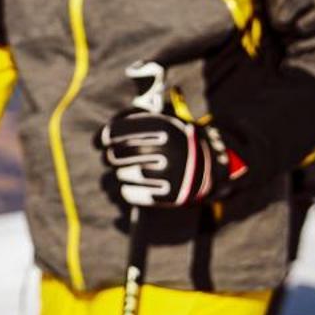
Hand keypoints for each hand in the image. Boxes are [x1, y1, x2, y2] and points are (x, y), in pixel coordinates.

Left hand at [99, 109, 241, 207]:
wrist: (215, 166)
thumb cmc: (179, 139)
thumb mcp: (165, 120)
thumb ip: (136, 119)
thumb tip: (102, 136)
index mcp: (163, 127)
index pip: (115, 133)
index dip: (102, 138)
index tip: (99, 143)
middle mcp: (166, 149)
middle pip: (115, 156)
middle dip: (112, 157)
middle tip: (113, 157)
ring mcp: (169, 174)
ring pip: (122, 175)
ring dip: (122, 173)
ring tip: (131, 169)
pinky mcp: (170, 195)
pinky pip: (131, 193)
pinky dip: (128, 190)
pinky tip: (134, 184)